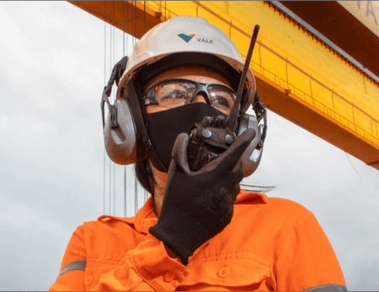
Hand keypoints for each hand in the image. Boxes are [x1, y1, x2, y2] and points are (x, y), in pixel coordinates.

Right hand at [149, 128, 254, 264]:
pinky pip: (230, 200)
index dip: (244, 141)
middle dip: (235, 162)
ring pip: (235, 186)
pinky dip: (223, 195)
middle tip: (225, 160)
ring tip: (213, 181)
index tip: (252, 132)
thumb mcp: (175, 174)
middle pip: (238, 170)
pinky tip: (209, 199)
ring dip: (229, 179)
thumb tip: (183, 136)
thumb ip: (180, 152)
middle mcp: (225, 189)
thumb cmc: (176, 202)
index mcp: (214, 176)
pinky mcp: (227, 216)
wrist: (178, 234)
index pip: (234, 154)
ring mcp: (228, 204)